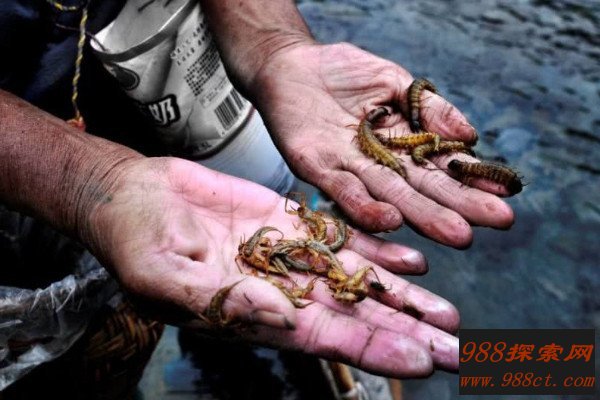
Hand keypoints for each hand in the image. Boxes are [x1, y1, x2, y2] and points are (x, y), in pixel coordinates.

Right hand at [87, 157, 458, 376]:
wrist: (135, 198)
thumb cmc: (136, 242)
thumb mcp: (167, 275)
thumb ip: (224, 300)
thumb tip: (280, 319)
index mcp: (254, 312)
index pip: (325, 336)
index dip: (374, 347)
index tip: (422, 361)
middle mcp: (281, 289)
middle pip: (354, 314)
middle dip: (405, 332)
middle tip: (456, 348)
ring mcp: (288, 254)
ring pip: (357, 278)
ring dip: (402, 296)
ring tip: (447, 313)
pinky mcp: (288, 222)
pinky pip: (341, 237)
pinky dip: (377, 248)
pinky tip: (413, 261)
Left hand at [250, 42, 513, 246]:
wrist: (289, 64)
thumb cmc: (342, 72)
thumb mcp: (394, 82)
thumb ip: (429, 108)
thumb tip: (472, 135)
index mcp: (400, 144)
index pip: (441, 166)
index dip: (472, 179)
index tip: (505, 194)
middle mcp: (379, 165)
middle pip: (422, 189)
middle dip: (458, 206)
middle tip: (496, 223)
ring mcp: (349, 169)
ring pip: (389, 196)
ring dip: (422, 216)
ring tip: (457, 233)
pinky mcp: (317, 168)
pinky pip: (343, 189)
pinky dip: (365, 206)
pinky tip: (392, 219)